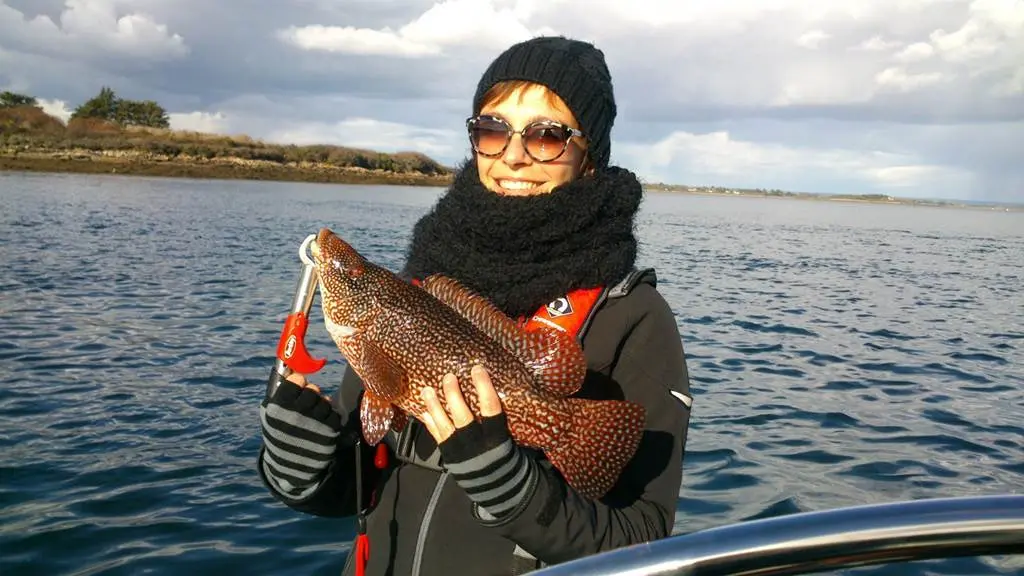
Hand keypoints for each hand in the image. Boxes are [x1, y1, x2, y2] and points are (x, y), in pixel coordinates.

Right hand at [260, 371, 342, 498]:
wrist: (291, 467)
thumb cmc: (279, 435)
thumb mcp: (270, 416)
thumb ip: (279, 394)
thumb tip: (291, 369)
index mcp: (278, 406)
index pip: (296, 380)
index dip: (298, 382)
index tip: (298, 387)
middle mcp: (297, 412)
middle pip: (313, 389)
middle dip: (311, 394)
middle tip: (307, 403)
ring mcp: (315, 421)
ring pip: (325, 400)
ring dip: (320, 406)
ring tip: (313, 417)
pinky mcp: (330, 431)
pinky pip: (334, 413)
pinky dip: (329, 417)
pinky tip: (320, 425)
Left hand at [418, 365, 537, 520]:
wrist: (498, 488)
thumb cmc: (506, 457)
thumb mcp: (509, 440)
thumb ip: (497, 420)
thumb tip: (487, 389)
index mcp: (497, 438)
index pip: (491, 408)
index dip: (484, 387)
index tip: (477, 369)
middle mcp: (476, 444)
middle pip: (462, 417)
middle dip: (454, 396)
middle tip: (448, 377)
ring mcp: (459, 451)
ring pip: (444, 426)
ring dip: (434, 407)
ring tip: (427, 390)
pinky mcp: (449, 457)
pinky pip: (436, 436)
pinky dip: (429, 422)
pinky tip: (423, 410)